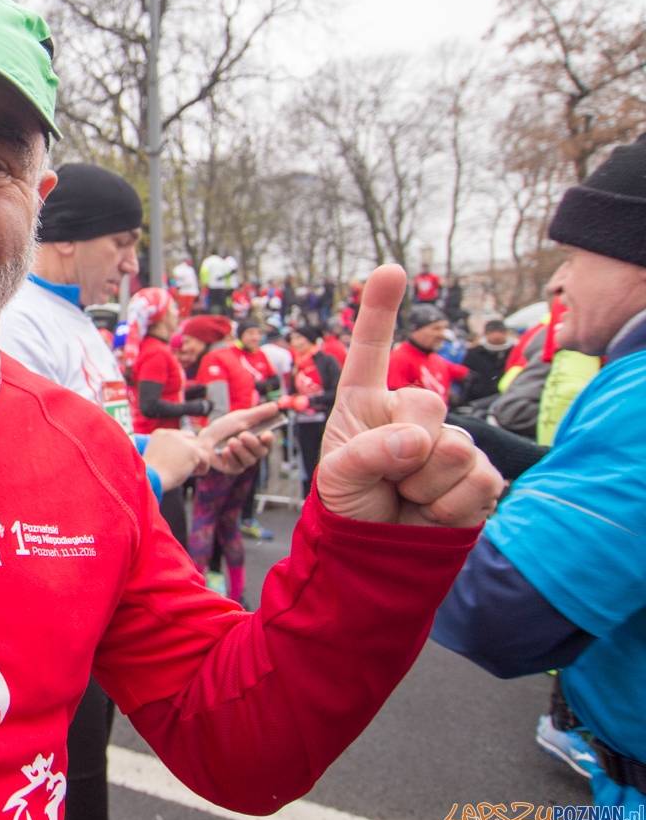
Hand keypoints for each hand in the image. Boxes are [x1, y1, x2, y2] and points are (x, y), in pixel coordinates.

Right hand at [141, 429, 210, 491]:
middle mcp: (172, 434)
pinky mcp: (193, 451)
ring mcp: (184, 442)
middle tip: (190, 463)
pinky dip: (204, 466)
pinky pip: (205, 456)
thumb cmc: (151, 473)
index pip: (178, 435)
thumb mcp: (156, 455)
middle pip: (191, 437)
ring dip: (198, 458)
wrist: (151, 477)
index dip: (182, 447)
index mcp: (161, 433)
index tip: (181, 458)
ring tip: (194, 470)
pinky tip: (198, 473)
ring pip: (199, 446)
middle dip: (192, 449)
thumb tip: (180, 457)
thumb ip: (167, 450)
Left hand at [196, 403, 277, 475]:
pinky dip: (230, 458)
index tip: (267, 434)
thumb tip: (275, 406)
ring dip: (240, 450)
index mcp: (259, 439)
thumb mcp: (241, 417)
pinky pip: (236, 466)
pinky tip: (225, 451)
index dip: (269, 439)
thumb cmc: (226, 427)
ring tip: (231, 441)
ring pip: (249, 460)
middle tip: (243, 434)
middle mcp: (254, 452)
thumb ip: (258, 413)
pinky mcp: (233, 468)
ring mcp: (244, 461)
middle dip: (252, 443)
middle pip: (260, 452)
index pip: (269, 441)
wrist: (207, 437)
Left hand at [317, 264, 501, 526]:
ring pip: (453, 449)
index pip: (371, 351)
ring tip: (405, 497)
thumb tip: (420, 442)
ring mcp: (449, 442)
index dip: (379, 309)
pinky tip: (432, 511)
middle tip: (387, 479)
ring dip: (423, 487)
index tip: (390, 270)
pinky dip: (449, 506)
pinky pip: (478, 482)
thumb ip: (370, 452)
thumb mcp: (340, 477)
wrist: (377, 550)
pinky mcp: (480, 475)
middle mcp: (410, 414)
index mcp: (366, 402)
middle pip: (426, 405)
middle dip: (402, 451)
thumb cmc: (351, 504)